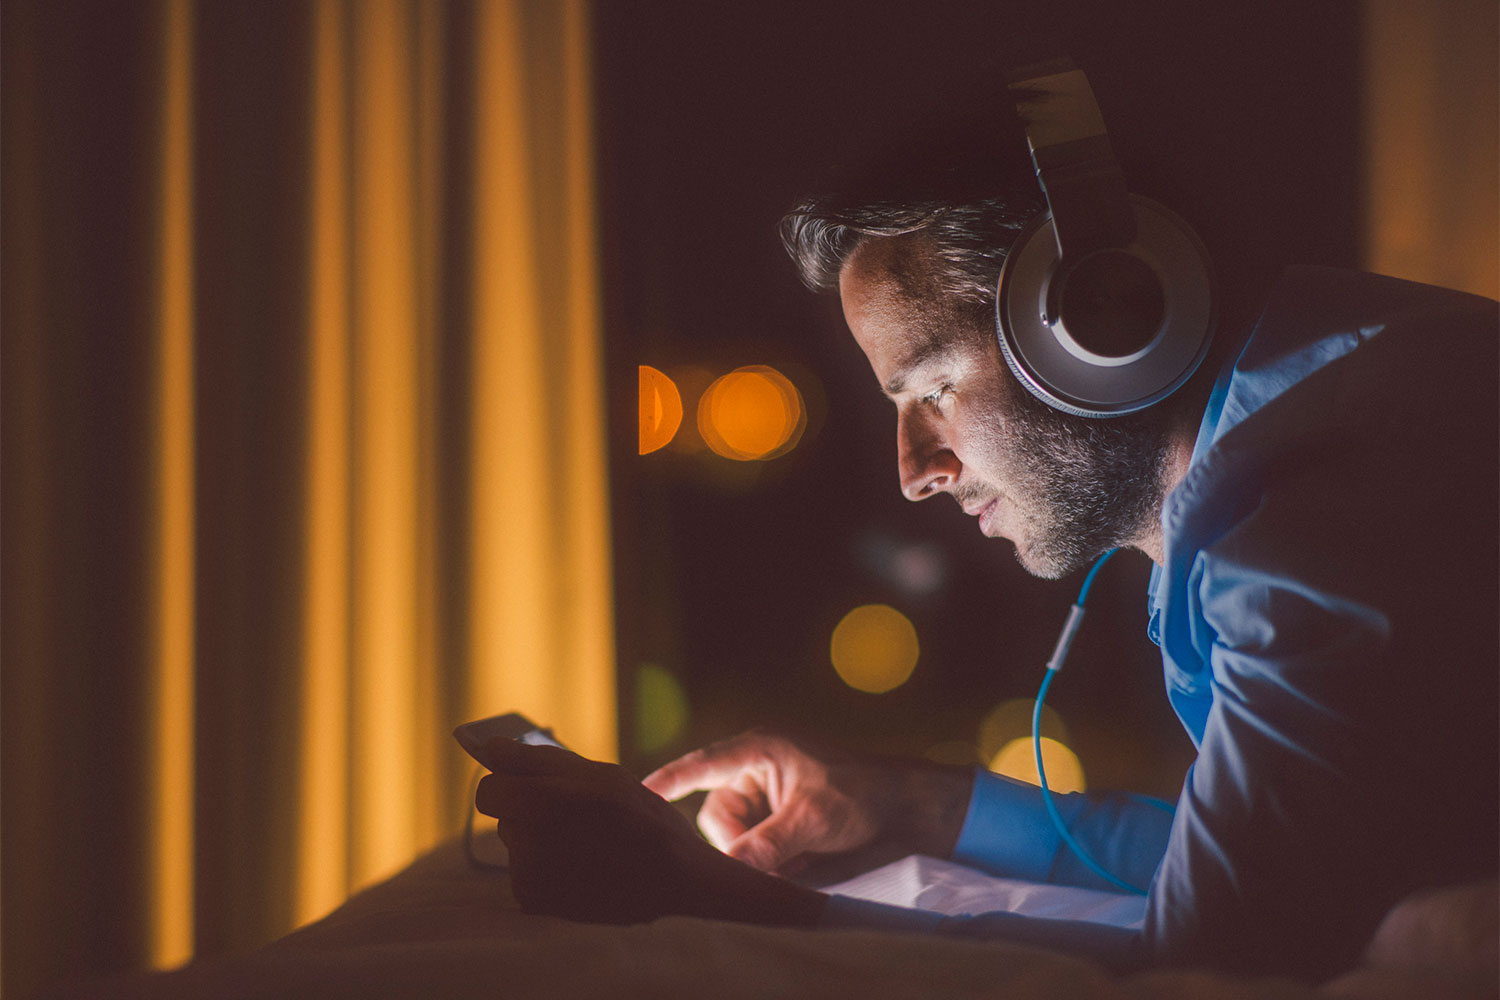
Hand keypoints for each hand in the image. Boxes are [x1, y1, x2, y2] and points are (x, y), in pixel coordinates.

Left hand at [475, 739, 824, 926]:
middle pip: (502, 814)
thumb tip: (491, 748)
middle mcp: (529, 841)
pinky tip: (579, 865)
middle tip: (570, 814)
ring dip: (538, 837)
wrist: (674, 880)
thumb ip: (538, 759)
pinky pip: (524, 871)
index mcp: (543, 801)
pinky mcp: (533, 902)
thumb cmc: (641, 819)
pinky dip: (545, 866)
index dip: (509, 780)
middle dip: (527, 808)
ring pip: (515, 842)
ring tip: (583, 842)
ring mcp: (529, 876)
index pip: (487, 787)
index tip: (529, 782)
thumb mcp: (600, 775)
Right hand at [643, 729, 972, 876]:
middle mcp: (755, 771)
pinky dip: (769, 860)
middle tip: (778, 857)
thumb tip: (732, 868)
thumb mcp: (813, 819)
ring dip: (758, 854)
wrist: (905, 810)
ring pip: (733, 837)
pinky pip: (752, 846)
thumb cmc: (861, 795)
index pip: (702, 764)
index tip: (638, 793)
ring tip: (798, 858)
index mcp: (759, 750)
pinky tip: (799, 861)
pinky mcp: (776, 821)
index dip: (668, 780)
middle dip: (739, 842)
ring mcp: (765, 797)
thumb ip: (767, 844)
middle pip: (716, 816)